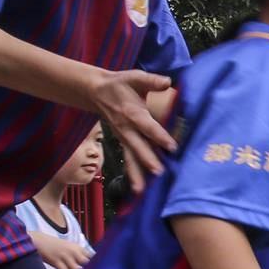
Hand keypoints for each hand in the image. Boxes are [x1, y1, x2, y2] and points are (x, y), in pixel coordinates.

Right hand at [32, 231, 93, 268]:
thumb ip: (80, 255)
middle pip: (88, 263)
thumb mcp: (70, 247)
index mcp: (78, 248)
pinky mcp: (56, 262)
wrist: (38, 241)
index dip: (98, 265)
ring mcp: (65, 257)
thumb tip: (92, 265)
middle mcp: (74, 252)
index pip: (93, 256)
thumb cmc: (56, 246)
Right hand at [85, 68, 177, 186]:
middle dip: (148, 160)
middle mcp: (126, 128)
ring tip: (142, 191)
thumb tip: (167, 81)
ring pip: (130, 158)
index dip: (159, 136)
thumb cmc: (120, 84)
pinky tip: (139, 190)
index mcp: (132, 113)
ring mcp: (123, 138)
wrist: (96, 91)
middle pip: (137, 147)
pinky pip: (128, 160)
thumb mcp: (135, 77)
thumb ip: (152, 80)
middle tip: (159, 173)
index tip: (172, 146)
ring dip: (136, 174)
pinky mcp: (123, 143)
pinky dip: (133, 175)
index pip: (147, 126)